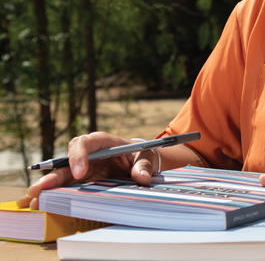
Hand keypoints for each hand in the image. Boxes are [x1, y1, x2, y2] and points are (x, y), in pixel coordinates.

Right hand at [16, 132, 157, 209]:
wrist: (141, 163)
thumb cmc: (142, 155)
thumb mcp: (147, 157)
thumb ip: (144, 166)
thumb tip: (142, 178)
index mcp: (102, 142)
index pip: (85, 143)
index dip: (79, 156)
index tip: (79, 173)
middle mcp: (88, 155)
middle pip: (66, 162)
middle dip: (53, 176)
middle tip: (40, 189)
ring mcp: (82, 169)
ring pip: (62, 177)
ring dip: (48, 188)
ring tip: (35, 200)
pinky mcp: (81, 182)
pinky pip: (66, 188)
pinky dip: (54, 196)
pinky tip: (43, 204)